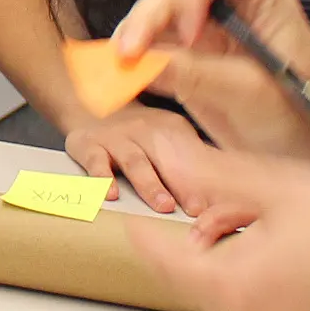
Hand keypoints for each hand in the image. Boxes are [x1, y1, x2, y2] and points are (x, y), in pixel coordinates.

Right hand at [61, 101, 211, 214]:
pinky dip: (102, 178)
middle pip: (164, 160)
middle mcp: (141, 130)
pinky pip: (95, 161)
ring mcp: (114, 137)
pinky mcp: (86, 144)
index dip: (201, 180)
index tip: (214, 203)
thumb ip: (188, 156)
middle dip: (181, 185)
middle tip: (195, 209)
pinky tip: (110, 195)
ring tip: (162, 205)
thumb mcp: (167, 133)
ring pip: (134, 161)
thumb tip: (223, 189)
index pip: (187, 157)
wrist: (88, 102)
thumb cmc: (136, 132)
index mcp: (167, 129)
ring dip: (149, 184)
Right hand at [112, 0, 309, 163]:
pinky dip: (134, 61)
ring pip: (157, 17)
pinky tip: (119, 76)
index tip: (189, 35)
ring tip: (117, 66)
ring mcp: (209, 34)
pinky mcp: (192, 62)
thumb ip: (195, 74)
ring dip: (133, 37)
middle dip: (147, 17)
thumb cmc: (303, 117)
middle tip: (128, 54)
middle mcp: (231, 7)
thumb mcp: (250, 93)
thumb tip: (139, 64)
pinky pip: (154, 50)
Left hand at [123, 146, 309, 310]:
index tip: (143, 227)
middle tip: (265, 234)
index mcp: (229, 289)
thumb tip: (163, 152)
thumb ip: (212, 177)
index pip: (160, 261)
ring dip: (248, 304)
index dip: (150, 236)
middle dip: (220, 260)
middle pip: (203, 293)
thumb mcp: (284, 189)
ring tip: (296, 272)